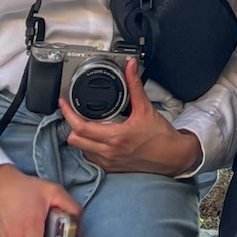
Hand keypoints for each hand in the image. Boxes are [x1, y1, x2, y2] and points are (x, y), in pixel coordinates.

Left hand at [61, 60, 201, 177]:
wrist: (172, 157)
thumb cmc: (160, 136)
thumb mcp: (146, 108)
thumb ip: (135, 86)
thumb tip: (130, 67)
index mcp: (116, 136)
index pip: (81, 127)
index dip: (68, 114)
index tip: (64, 104)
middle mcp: (109, 152)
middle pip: (75, 140)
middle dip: (71, 126)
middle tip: (73, 113)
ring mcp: (109, 162)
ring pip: (81, 151)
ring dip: (80, 138)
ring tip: (86, 124)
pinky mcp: (112, 169)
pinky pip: (91, 159)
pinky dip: (88, 148)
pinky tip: (96, 138)